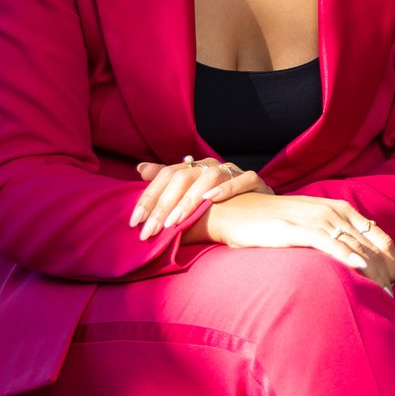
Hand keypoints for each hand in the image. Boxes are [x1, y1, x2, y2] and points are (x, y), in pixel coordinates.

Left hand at [131, 156, 273, 238]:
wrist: (259, 212)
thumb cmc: (219, 206)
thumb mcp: (189, 198)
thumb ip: (167, 185)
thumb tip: (141, 168)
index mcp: (194, 168)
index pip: (166, 175)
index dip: (149, 198)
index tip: (135, 222)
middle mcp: (212, 165)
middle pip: (183, 177)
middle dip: (164, 205)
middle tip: (151, 230)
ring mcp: (233, 171)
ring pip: (209, 177)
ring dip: (189, 200)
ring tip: (175, 221)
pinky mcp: (255, 181)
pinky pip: (243, 179)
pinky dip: (226, 188)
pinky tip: (210, 199)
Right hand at [194, 192, 394, 287]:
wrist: (238, 209)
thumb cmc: (276, 221)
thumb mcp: (313, 223)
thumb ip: (335, 236)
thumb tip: (356, 262)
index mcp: (342, 210)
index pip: (379, 236)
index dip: (390, 261)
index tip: (393, 283)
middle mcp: (334, 212)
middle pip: (371, 245)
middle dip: (384, 273)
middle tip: (390, 297)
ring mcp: (316, 219)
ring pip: (354, 246)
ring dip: (372, 271)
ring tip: (381, 293)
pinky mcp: (296, 229)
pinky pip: (327, 242)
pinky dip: (345, 254)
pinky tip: (358, 267)